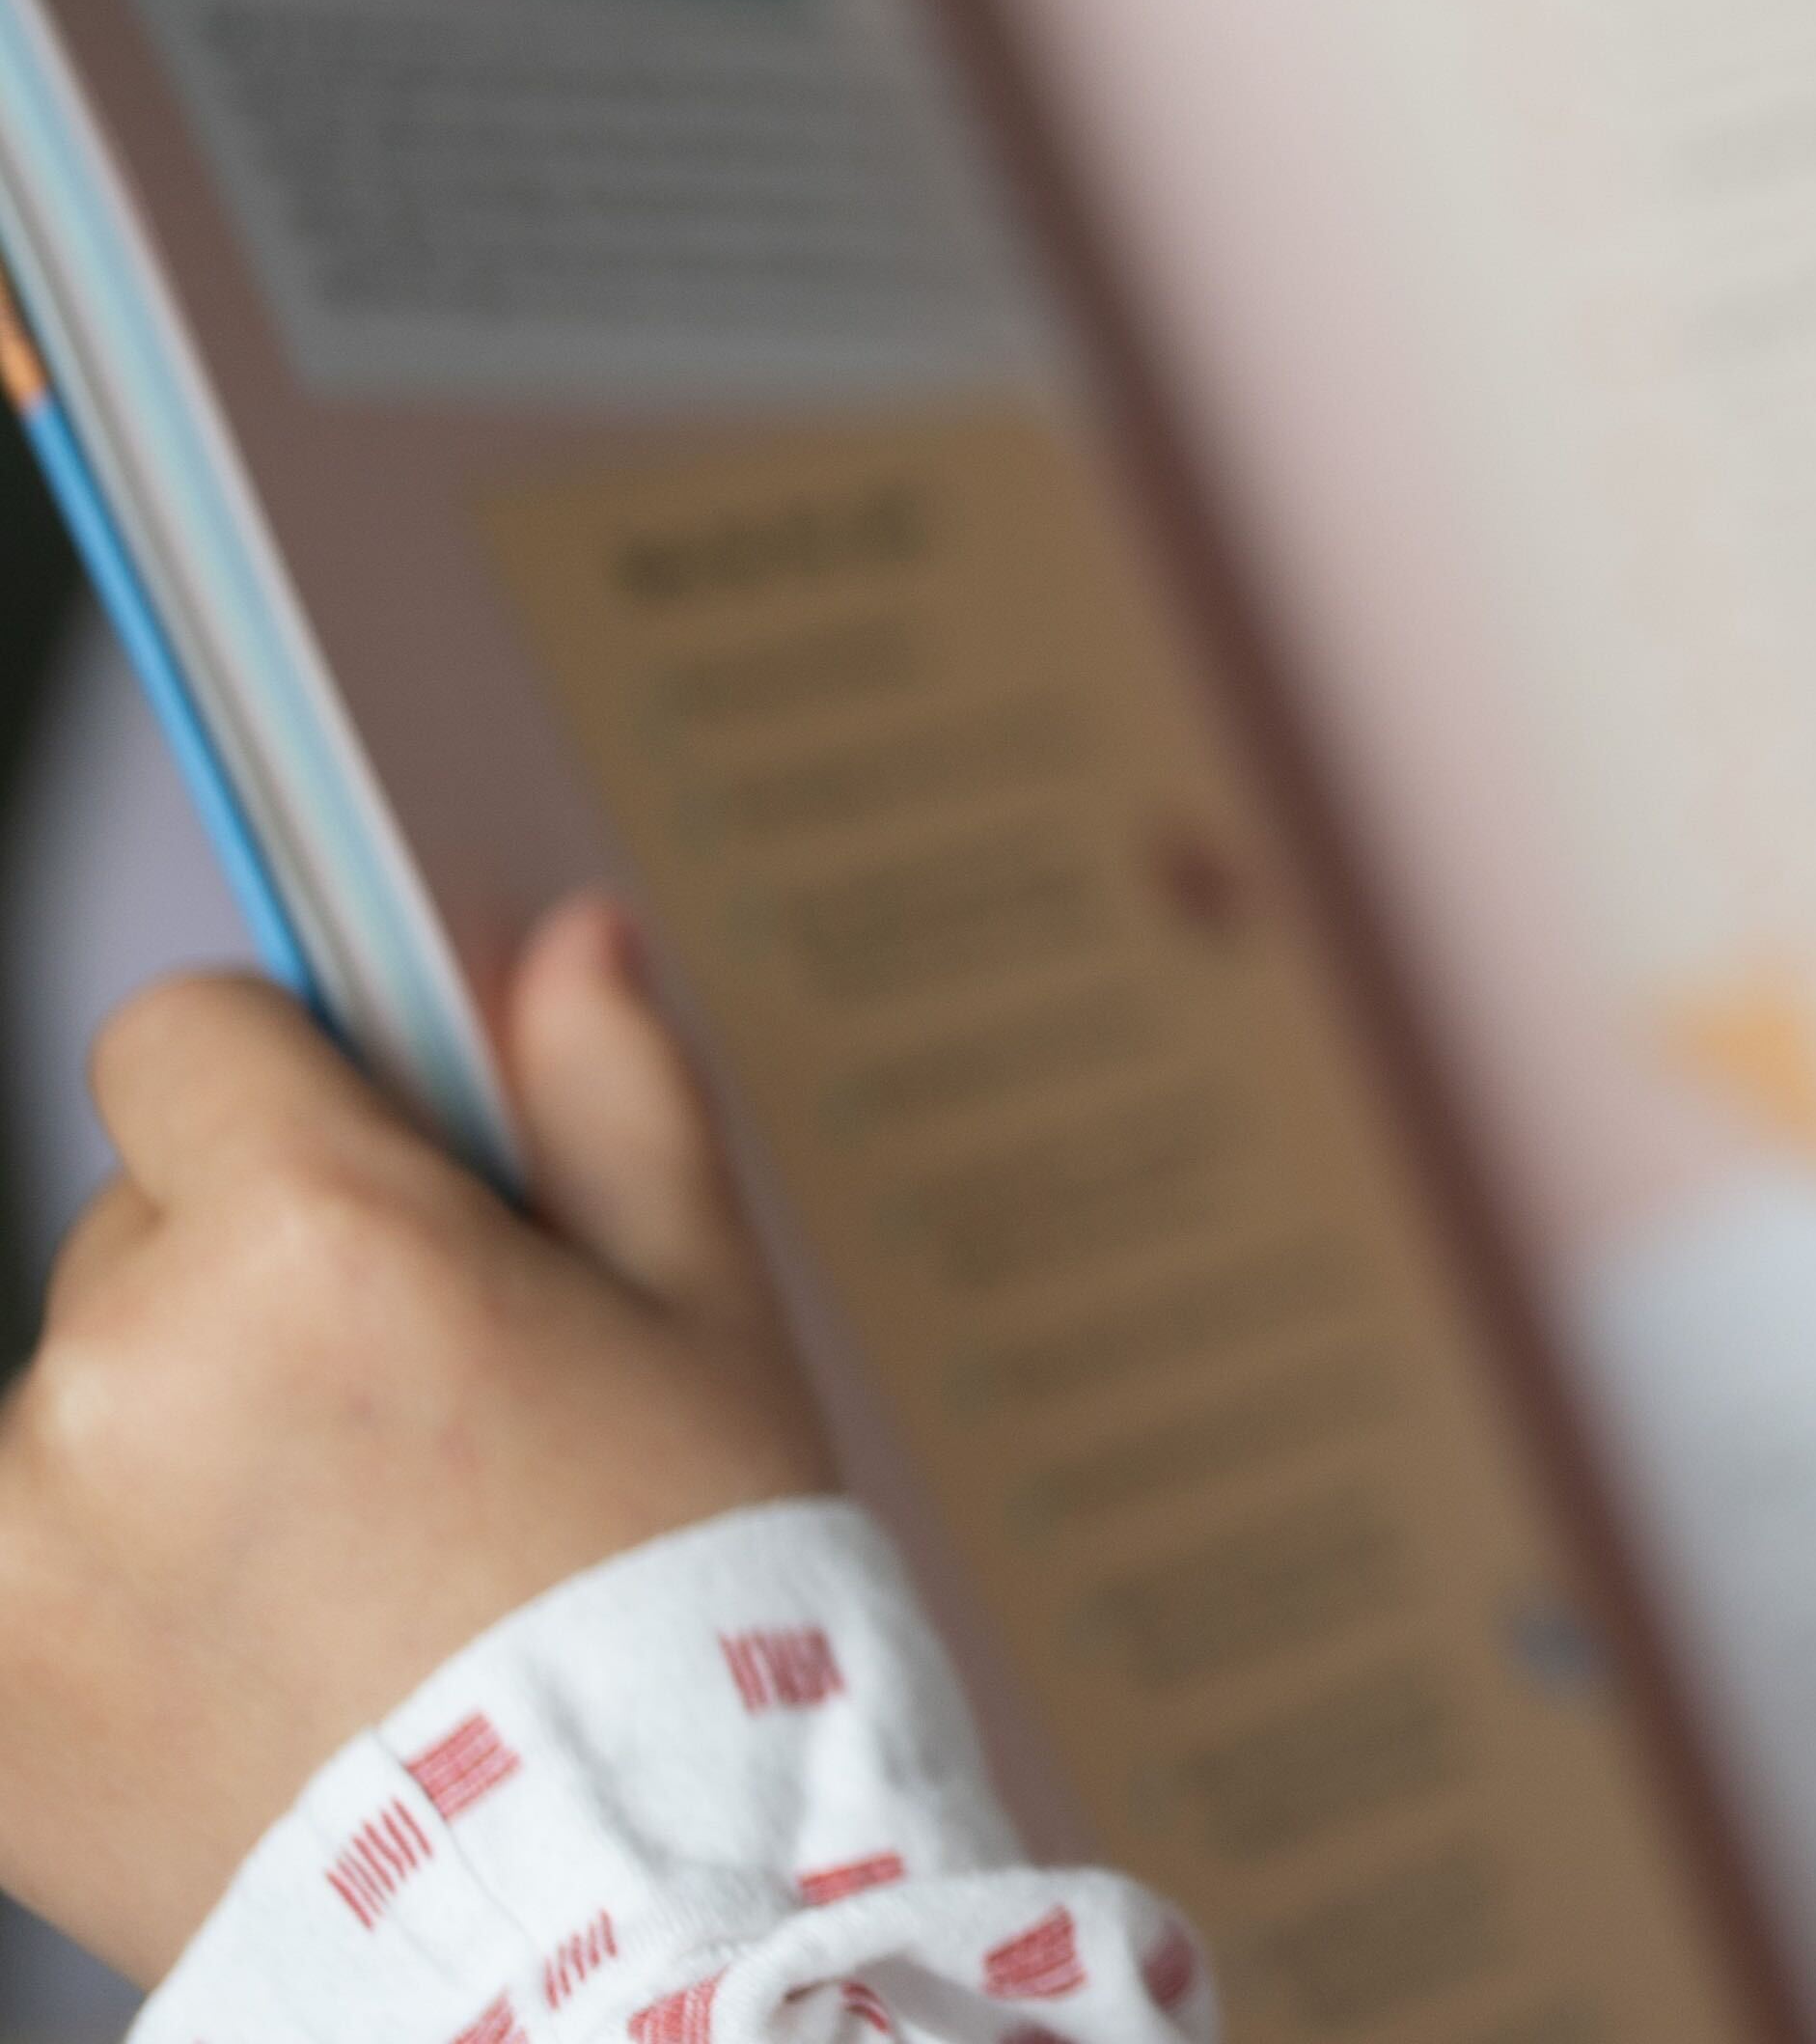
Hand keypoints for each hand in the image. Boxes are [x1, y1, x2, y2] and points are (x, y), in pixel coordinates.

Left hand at [0, 899, 835, 1979]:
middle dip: (248, 1294)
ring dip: (168, 1452)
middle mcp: (125, 1367)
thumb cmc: (688, 1605)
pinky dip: (103, 1596)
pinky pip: (24, 1559)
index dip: (280, 1084)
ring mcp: (16, 1540)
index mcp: (313, 1235)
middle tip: (409, 1435)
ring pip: (75, 1407)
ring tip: (333, 1583)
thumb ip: (614, 1098)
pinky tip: (243, 1666)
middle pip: (138, 1233)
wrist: (615, 1916)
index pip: (178, 1038)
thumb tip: (561, 939)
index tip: (355, 1168)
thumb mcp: (706, 1321)